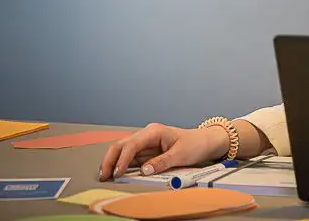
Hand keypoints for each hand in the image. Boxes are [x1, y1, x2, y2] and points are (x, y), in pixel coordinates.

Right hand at [99, 123, 227, 180]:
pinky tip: (116, 174)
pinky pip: (131, 158)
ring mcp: (146, 143)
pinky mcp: (147, 152)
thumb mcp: (181, 154)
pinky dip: (122, 165)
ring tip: (105, 177)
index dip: (122, 159)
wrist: (206, 142)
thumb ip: (162, 162)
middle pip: (122, 145)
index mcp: (154, 131)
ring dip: (113, 163)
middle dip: (110, 159)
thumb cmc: (195, 144)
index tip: (117, 173)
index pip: (132, 144)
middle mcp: (147, 135)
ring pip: (123, 151)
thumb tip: (144, 170)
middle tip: (103, 175)